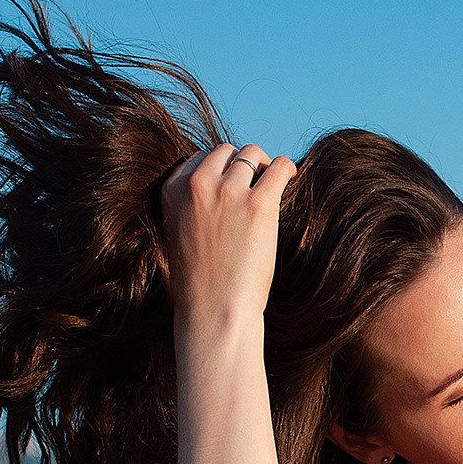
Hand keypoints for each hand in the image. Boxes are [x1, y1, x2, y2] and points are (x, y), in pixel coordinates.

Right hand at [159, 142, 296, 323]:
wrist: (213, 311)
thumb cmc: (200, 281)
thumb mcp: (180, 233)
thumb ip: (191, 204)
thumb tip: (222, 182)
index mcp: (173, 190)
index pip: (201, 158)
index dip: (220, 171)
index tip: (232, 188)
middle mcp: (197, 184)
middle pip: (227, 152)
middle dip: (242, 166)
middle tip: (255, 188)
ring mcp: (228, 192)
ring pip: (252, 155)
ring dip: (264, 168)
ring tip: (270, 189)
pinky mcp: (258, 205)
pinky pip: (280, 167)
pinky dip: (287, 169)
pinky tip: (290, 180)